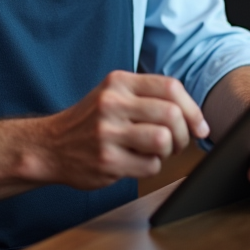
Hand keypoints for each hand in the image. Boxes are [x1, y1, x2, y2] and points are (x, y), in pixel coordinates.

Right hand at [31, 71, 208, 189]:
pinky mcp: (107, 160)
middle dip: (183, 134)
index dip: (193, 109)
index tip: (199, 126)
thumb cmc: (90, 121)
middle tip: (176, 142)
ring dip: (168, 151)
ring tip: (156, 152)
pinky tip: (136, 161)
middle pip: (171, 114)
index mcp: (118, 82)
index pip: (170, 87)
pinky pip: (150, 166)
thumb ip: (149, 97)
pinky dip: (151, 167)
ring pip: (163, 140)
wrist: (49, 145)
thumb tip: (196, 118)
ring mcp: (107, 132)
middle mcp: (112, 103)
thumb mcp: (114, 95)